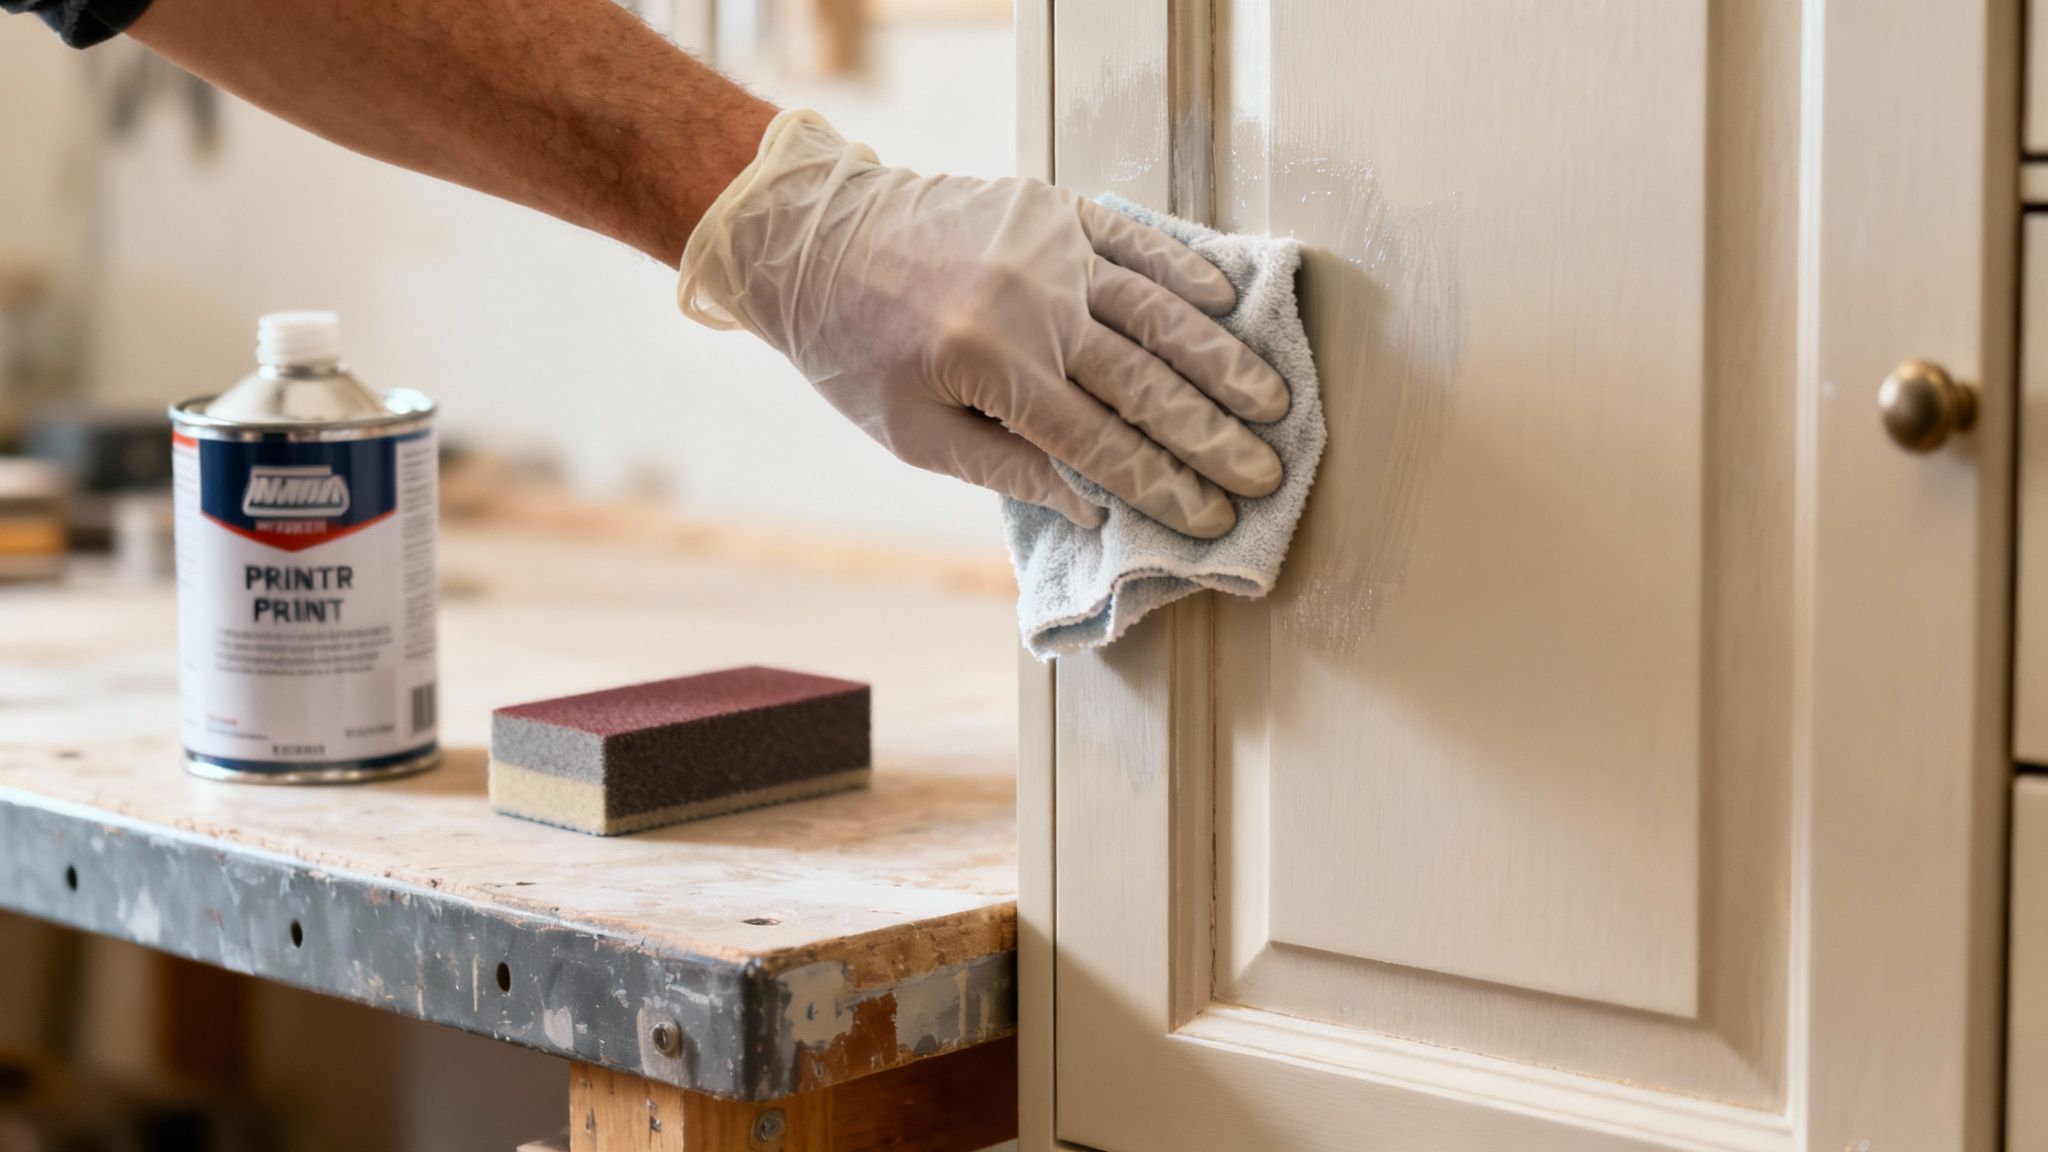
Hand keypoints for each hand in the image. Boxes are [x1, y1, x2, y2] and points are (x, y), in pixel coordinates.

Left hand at [680, 110, 1287, 537]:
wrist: (812, 236)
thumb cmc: (856, 352)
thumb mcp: (912, 435)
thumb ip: (1005, 469)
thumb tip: (1093, 509)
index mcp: (992, 369)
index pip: (1102, 443)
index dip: (1164, 487)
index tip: (1211, 519)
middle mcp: (1033, 306)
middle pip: (1148, 385)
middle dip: (1214, 439)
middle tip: (1268, 474)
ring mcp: (1052, 250)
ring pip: (1161, 315)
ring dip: (1224, 363)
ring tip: (1275, 402)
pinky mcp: (1055, 209)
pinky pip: (1139, 244)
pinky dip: (1189, 275)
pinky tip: (1231, 309)